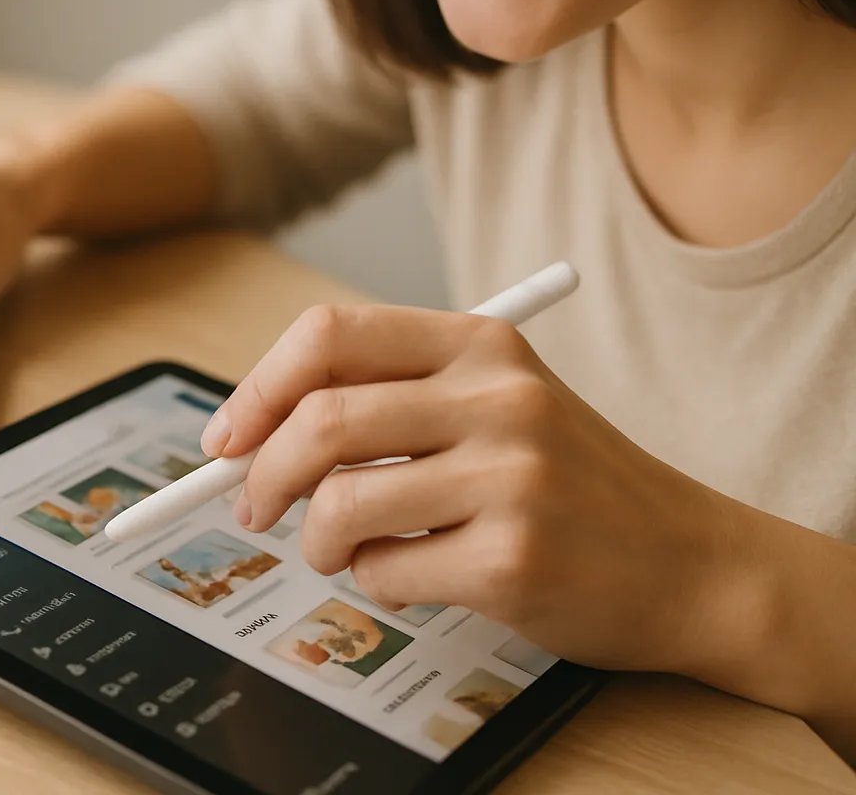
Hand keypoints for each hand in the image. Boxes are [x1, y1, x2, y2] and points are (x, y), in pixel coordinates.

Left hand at [204, 303, 743, 673]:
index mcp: (480, 343)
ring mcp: (512, 478)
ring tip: (346, 552)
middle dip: (260, 476)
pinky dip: (376, 584)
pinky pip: (384, 573)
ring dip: (319, 542)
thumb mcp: (495, 406)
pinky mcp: (516, 558)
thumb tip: (248, 437)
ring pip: (338, 505)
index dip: (258, 389)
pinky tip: (418, 577)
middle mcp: (498, 396)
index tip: (226, 440)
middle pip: (320, 421)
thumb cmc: (571, 485)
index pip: (328, 336)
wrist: (693, 563)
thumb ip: (388, 401)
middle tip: (252, 509)